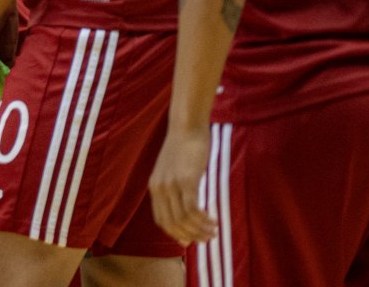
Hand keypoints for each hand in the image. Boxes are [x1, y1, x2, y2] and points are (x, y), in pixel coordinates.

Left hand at [148, 125, 217, 244]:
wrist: (186, 127)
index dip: (176, 234)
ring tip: (213, 231)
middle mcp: (159, 188)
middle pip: (172, 224)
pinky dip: (203, 220)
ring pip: (184, 220)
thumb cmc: (183, 149)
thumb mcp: (173, 172)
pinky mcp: (186, 180)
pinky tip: (213, 220)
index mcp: (154, 187)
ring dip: (200, 231)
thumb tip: (185, 213)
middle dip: (190, 236)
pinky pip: (193, 210)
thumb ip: (175, 190)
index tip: (191, 240)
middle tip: (207, 239)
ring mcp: (172, 185)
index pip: (161, 221)